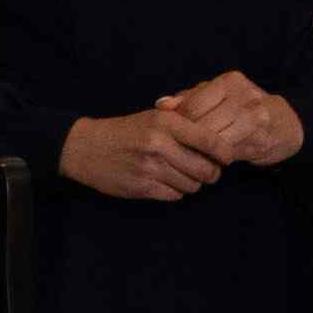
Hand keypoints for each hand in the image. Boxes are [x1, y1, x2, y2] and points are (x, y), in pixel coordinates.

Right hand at [57, 106, 231, 201]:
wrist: (85, 148)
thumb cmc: (125, 131)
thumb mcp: (153, 116)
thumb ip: (184, 124)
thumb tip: (218, 141)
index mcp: (165, 123)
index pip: (209, 140)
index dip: (225, 152)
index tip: (227, 157)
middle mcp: (159, 145)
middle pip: (205, 169)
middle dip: (211, 173)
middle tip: (207, 171)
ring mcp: (150, 168)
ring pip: (192, 185)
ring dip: (192, 183)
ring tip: (181, 174)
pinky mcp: (142, 187)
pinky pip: (175, 195)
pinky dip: (175, 191)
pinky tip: (165, 182)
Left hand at [157, 74, 302, 169]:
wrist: (282, 123)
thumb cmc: (239, 106)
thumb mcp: (215, 95)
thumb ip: (187, 99)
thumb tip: (161, 105)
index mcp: (230, 82)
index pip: (192, 105)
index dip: (177, 122)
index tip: (170, 132)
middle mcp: (245, 97)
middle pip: (201, 125)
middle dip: (186, 139)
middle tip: (175, 147)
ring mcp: (255, 119)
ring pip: (213, 141)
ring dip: (198, 151)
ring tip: (189, 153)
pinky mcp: (260, 140)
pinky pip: (226, 154)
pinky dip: (213, 158)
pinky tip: (207, 158)